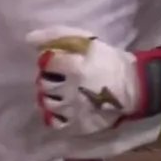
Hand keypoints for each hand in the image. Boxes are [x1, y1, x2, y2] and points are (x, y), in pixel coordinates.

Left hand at [26, 26, 142, 134]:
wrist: (131, 86)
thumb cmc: (107, 60)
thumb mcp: (85, 40)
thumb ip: (56, 35)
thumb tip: (29, 39)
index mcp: (74, 67)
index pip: (45, 63)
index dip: (47, 61)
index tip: (55, 62)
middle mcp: (70, 90)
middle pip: (44, 84)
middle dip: (47, 79)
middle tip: (57, 77)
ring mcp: (73, 109)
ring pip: (47, 103)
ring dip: (50, 96)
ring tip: (59, 92)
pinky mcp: (78, 125)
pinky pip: (55, 123)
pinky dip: (54, 115)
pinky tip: (61, 108)